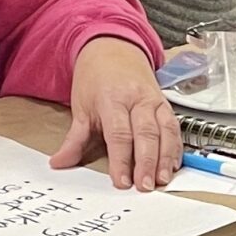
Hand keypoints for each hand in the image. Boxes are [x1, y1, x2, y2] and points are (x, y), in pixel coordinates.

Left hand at [52, 36, 181, 191]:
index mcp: (113, 98)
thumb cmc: (96, 79)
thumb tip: (59, 163)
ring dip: (166, 157)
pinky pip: (175, 127)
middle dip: (147, 162)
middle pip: (146, 133)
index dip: (121, 160)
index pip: (119, 133)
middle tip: (145, 186)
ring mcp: (155, 100)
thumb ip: (74, 139)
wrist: (113, 49)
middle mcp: (138, 99)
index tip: (122, 182)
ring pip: (166, 130)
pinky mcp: (166, 104)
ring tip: (163, 180)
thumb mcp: (81, 106)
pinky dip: (176, 147)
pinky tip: (173, 165)